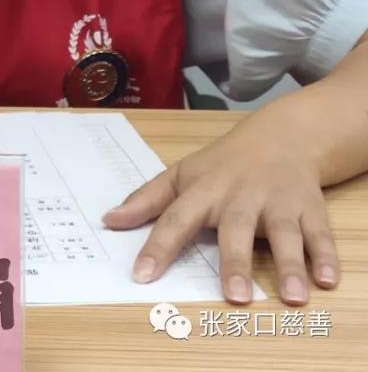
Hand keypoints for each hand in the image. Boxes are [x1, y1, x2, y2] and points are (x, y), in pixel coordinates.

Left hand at [102, 108, 338, 305]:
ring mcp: (277, 202)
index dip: (157, 247)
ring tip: (292, 297)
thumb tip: (107, 221)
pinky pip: (319, 234)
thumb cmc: (222, 165)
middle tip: (235, 297)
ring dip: (288, 264)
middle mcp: (240, 196)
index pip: (175, 219)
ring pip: (283, 233)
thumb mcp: (180, 176)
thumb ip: (145, 201)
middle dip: (236, 262)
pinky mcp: (310, 208)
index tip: (141, 275)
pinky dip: (325, 256)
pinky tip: (327, 280)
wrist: (280, 136)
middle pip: (236, 229)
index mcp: (203, 191)